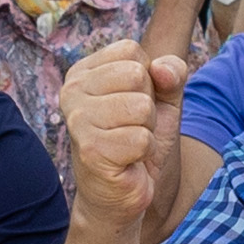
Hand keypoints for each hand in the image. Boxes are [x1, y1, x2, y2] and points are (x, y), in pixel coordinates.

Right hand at [52, 43, 165, 242]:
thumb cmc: (137, 141)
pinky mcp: (90, 150)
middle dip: (148, 106)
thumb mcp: (162, 100)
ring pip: (142, 107)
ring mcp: (78, 120)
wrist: (121, 193)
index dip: (147, 78)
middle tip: (131, 128)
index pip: (130, 50)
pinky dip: (145, 152)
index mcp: (83, 72)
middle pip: (137, 75)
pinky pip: (142, 138)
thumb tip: (162, 69)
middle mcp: (71, 91)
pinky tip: (127, 161)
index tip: (131, 103)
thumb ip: (171, 74)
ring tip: (129, 144)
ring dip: (147, 131)